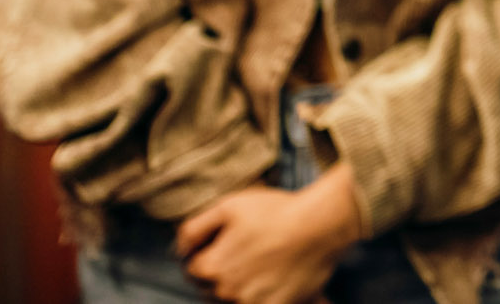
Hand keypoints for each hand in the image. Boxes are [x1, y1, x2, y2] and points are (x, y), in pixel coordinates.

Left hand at [176, 165, 359, 303]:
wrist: (321, 224)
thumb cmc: (276, 212)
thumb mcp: (228, 206)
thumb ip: (193, 228)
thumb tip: (179, 248)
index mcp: (211, 267)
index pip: (193, 270)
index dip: (206, 254)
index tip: (224, 243)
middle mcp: (226, 291)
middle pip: (212, 288)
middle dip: (223, 272)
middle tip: (246, 252)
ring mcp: (251, 302)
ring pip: (233, 299)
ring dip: (241, 286)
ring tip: (262, 265)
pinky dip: (262, 295)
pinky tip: (274, 278)